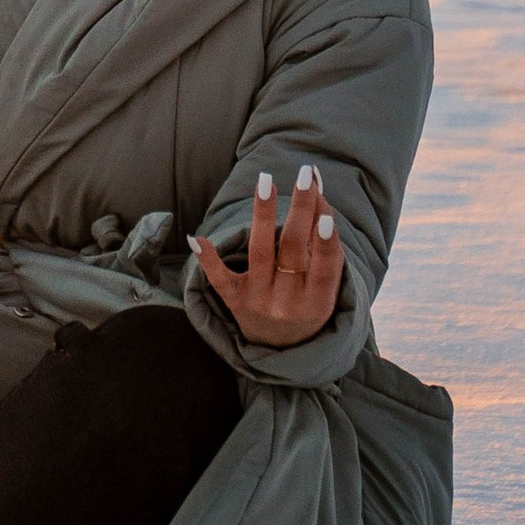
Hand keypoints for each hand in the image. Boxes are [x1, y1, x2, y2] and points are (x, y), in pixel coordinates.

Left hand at [193, 161, 344, 347]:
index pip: (323, 268)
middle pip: (292, 250)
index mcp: (317, 304)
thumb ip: (325, 250)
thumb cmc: (309, 306)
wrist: (281, 349)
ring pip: (260, 252)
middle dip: (300, 210)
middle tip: (305, 175)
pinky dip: (208, 259)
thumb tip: (319, 199)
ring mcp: (258, 302)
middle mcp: (286, 304)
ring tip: (267, 181)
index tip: (326, 213)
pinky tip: (197, 237)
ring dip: (263, 214)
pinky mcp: (234, 301)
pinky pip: (219, 279)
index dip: (325, 243)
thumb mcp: (325, 289)